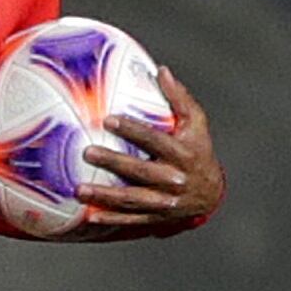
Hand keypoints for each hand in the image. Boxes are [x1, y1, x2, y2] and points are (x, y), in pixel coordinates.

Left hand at [77, 68, 222, 230]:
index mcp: (182, 155)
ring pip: (132, 200)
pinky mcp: (156, 218)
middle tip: (87, 153)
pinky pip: (131, 220)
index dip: (132, 130)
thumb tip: (161, 70)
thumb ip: (179, 98)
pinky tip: (89, 215)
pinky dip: (111, 219)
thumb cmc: (198, 149)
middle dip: (113, 163)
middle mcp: (173, 180)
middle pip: (140, 172)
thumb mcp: (197, 123)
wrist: (211, 193)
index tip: (108, 119)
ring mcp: (165, 203)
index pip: (155, 140)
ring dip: (105, 196)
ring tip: (79, 190)